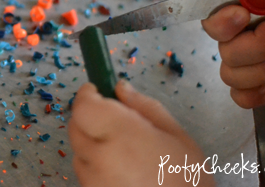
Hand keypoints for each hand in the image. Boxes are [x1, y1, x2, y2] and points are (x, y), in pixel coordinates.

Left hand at [69, 81, 214, 186]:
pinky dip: (95, 167)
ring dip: (92, 144)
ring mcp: (92, 180)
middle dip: (90, 118)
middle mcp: (100, 157)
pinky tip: (121, 172)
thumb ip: (145, 107)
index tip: (96, 90)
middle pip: (76, 126)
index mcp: (122, 134)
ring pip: (78, 151)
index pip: (84, 106)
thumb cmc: (188, 180)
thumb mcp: (177, 136)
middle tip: (115, 122)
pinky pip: (84, 173)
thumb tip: (119, 87)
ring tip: (123, 153)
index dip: (87, 95)